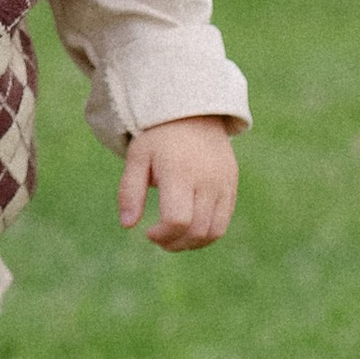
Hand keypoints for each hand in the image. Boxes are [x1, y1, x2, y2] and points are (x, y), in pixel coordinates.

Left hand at [117, 116, 238, 249]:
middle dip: (175, 244)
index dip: (162, 235)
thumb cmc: (159, 138)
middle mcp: (207, 180)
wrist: (193, 114)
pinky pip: (223, 222)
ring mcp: (223, 184)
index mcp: (180, 171)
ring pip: (214, 232)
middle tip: (159, 239)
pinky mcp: (231, 186)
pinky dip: (206, 233)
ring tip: (174, 238)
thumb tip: (127, 225)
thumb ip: (129, 191)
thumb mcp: (137, 157)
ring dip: (192, 244)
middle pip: (197, 231)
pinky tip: (188, 228)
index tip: (148, 232)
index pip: (177, 220)